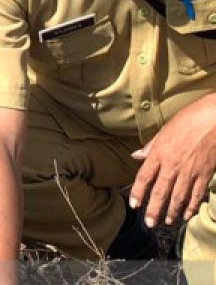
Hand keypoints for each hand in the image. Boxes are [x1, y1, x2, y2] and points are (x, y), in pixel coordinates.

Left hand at [129, 94, 215, 227]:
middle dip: (153, 210)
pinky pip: (197, 195)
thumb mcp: (164, 131)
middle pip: (160, 192)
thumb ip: (150, 147)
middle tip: (149, 224)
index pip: (144, 177)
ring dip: (172, 211)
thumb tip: (136, 156)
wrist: (213, 119)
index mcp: (159, 153)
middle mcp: (172, 166)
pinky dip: (192, 206)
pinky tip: (187, 214)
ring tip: (166, 222)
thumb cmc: (187, 120)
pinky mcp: (205, 174)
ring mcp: (190, 172)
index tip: (134, 205)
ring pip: (178, 197)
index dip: (138, 193)